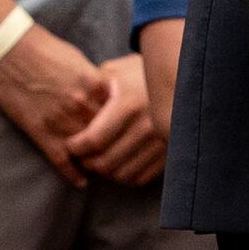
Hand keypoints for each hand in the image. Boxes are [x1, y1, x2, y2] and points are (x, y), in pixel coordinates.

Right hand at [0, 20, 115, 177]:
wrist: (8, 48)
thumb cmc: (43, 49)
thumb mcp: (79, 60)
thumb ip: (96, 83)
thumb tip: (108, 98)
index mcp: (95, 86)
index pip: (121, 115)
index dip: (125, 127)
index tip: (127, 134)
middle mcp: (82, 106)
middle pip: (108, 136)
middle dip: (113, 147)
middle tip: (119, 157)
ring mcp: (61, 121)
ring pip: (87, 152)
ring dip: (95, 161)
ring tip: (102, 169)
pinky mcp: (40, 132)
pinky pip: (62, 160)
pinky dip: (73, 174)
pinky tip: (81, 181)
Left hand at [56, 49, 166, 188]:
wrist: (179, 74)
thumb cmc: (138, 72)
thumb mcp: (114, 72)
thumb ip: (93, 93)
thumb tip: (69, 114)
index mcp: (129, 103)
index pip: (94, 140)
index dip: (76, 148)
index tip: (70, 145)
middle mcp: (148, 124)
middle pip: (106, 162)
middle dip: (87, 163)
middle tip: (81, 156)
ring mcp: (162, 141)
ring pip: (123, 174)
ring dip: (105, 173)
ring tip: (98, 160)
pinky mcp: (171, 152)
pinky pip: (141, 178)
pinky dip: (125, 176)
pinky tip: (118, 163)